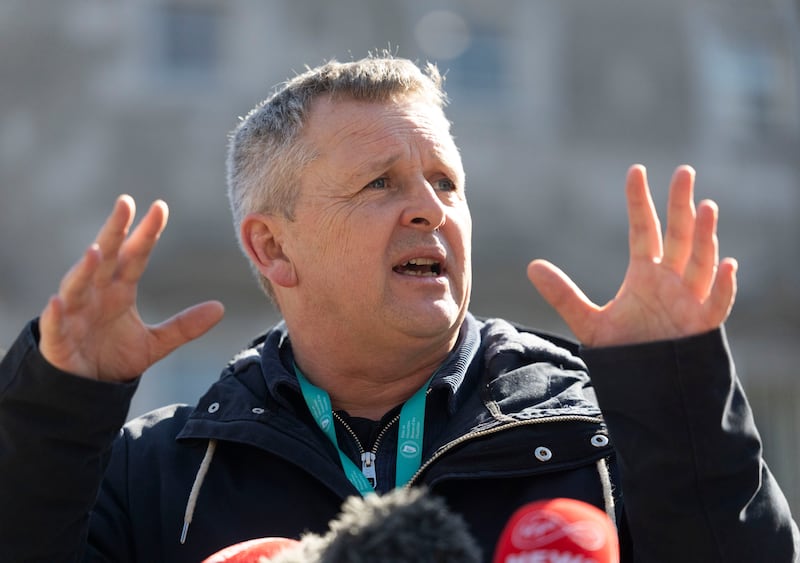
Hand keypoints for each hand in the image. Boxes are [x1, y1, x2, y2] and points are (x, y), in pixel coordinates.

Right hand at [39, 195, 224, 380]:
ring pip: (78, 285)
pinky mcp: (57, 339)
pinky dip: (55, 312)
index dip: (146, 233)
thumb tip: (221, 308)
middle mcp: (96, 294)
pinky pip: (54, 323)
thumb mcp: (155, 343)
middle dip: (114, 231)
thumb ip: (184, 325)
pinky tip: (58, 301)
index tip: (160, 208)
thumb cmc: (113, 357)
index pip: (135, 255)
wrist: (86, 389)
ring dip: (85, 268)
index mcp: (119, 290)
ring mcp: (74, 314)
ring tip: (97, 250)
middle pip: (107, 257)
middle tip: (125, 203)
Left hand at [527, 164, 736, 347]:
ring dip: (705, 237)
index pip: (645, 230)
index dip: (640, 202)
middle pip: (679, 236)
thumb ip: (564, 295)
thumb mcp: (589, 323)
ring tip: (707, 207)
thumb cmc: (624, 351)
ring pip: (701, 263)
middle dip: (681, 205)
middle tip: (684, 171)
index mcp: (646, 274)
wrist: (646, 387)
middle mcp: (671, 281)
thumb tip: (531, 266)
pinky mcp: (702, 327)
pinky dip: (723, 286)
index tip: (635, 171)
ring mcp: (690, 301)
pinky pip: (717, 304)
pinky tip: (725, 264)